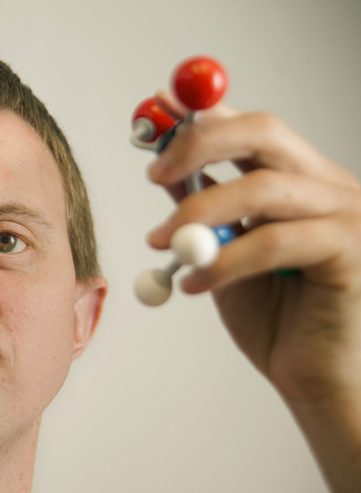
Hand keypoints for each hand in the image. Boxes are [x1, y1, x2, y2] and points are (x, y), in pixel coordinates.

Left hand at [145, 94, 360, 405]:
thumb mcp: (224, 252)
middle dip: (198, 145)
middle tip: (152, 176)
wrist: (318, 378)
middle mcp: (328, 185)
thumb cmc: (277, 317)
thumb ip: (204, 208)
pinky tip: (195, 285)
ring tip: (161, 246)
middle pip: (263, 133)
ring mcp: (346, 215)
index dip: (200, 114)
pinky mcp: (349, 252)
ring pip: (261, 189)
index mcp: (299, 179)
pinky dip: (223, 262)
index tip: (151, 114)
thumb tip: (164, 167)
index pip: (250, 126)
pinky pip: (272, 243)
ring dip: (197, 214)